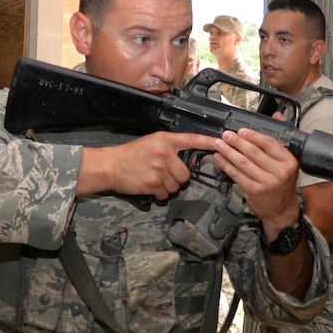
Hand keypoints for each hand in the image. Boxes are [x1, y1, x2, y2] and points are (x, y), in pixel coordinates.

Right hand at [79, 131, 201, 199]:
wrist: (110, 165)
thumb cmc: (130, 156)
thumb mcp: (151, 143)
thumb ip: (169, 148)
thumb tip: (186, 159)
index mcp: (164, 140)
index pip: (192, 139)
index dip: (209, 141)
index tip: (222, 141)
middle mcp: (163, 152)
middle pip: (185, 173)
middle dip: (176, 177)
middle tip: (161, 173)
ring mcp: (158, 168)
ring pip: (176, 185)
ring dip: (166, 186)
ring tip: (152, 178)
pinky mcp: (153, 182)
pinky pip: (165, 193)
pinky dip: (158, 194)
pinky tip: (148, 185)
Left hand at [211, 128, 301, 235]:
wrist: (282, 210)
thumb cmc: (283, 184)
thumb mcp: (287, 162)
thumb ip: (279, 139)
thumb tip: (276, 115)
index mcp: (289, 161)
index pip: (269, 143)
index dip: (253, 136)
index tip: (241, 131)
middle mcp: (279, 172)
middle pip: (254, 152)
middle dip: (237, 142)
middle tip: (226, 135)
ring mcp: (266, 182)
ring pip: (243, 163)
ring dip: (229, 152)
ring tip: (219, 144)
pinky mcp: (254, 191)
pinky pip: (237, 175)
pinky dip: (226, 165)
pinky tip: (220, 159)